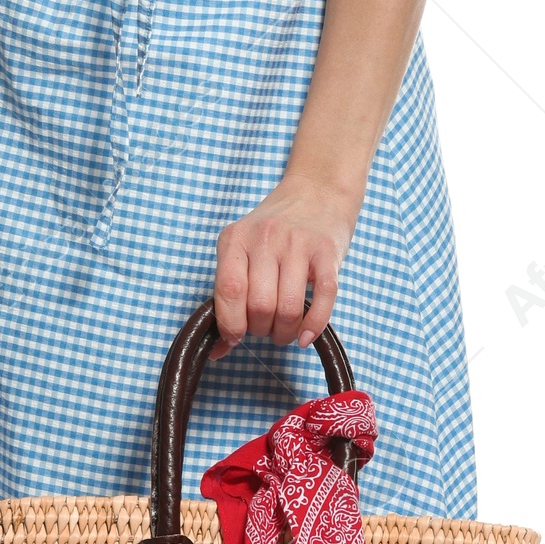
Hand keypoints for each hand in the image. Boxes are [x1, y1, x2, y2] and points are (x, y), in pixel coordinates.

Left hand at [211, 184, 355, 356]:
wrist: (316, 192)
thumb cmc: (274, 230)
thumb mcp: (242, 250)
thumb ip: (228, 295)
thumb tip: (216, 351)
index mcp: (235, 239)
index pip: (229, 291)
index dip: (231, 324)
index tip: (235, 337)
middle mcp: (265, 238)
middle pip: (260, 305)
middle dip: (261, 330)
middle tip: (265, 328)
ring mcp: (298, 243)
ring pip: (289, 307)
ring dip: (285, 332)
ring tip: (284, 331)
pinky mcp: (327, 251)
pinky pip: (323, 298)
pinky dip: (314, 325)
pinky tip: (306, 335)